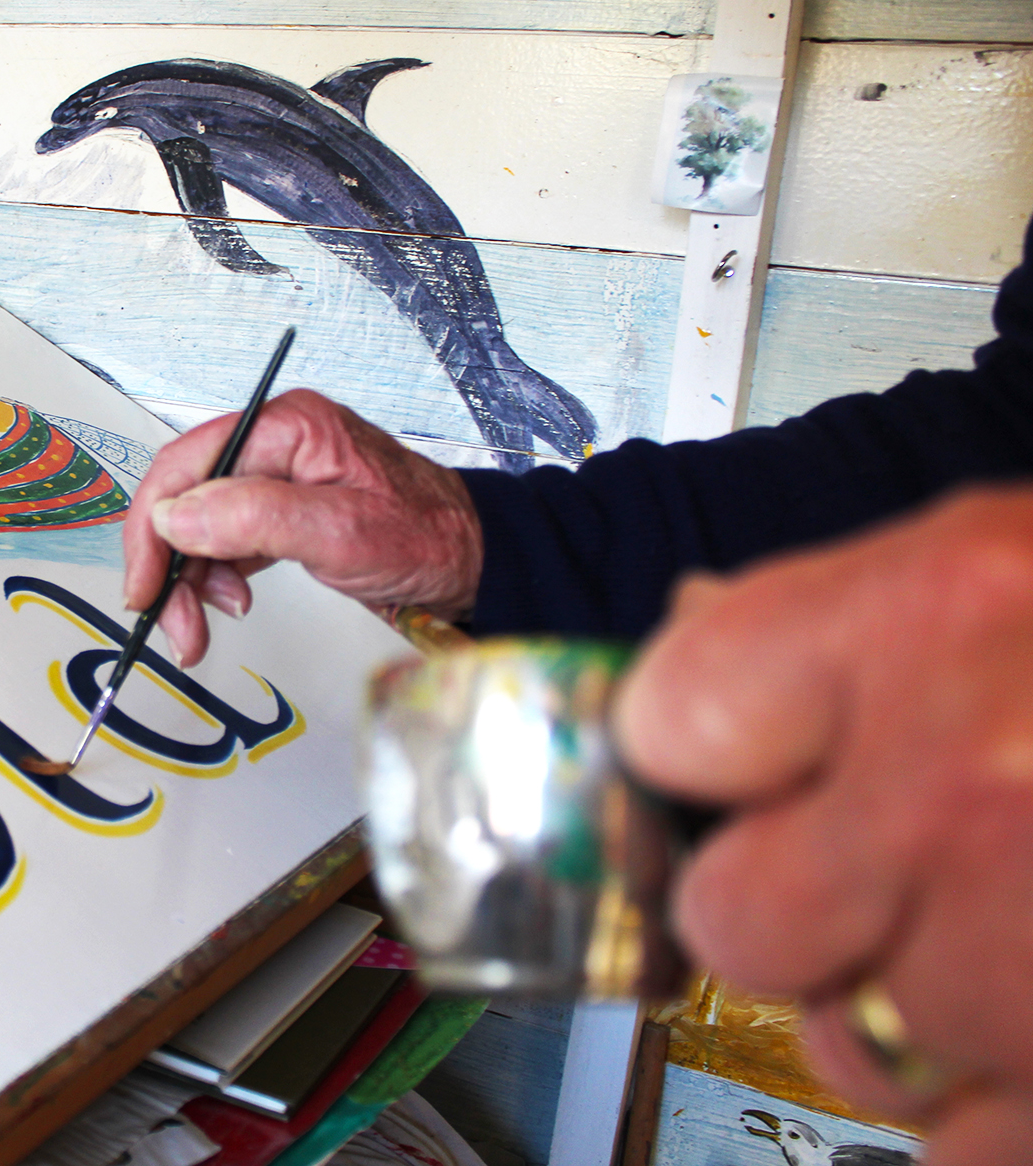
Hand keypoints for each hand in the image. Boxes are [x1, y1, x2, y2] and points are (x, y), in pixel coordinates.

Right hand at [122, 389, 481, 666]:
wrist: (474, 563)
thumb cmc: (426, 537)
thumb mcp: (341, 531)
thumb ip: (254, 518)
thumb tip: (176, 516)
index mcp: (286, 426)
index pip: (186, 464)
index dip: (152, 526)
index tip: (144, 584)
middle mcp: (275, 444)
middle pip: (185, 498)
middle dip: (168, 565)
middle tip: (170, 624)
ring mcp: (277, 478)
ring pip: (198, 526)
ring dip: (188, 581)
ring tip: (199, 631)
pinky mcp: (281, 511)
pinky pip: (224, 541)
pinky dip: (214, 578)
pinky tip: (229, 604)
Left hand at [614, 486, 1032, 1165]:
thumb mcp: (1003, 560)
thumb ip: (831, 620)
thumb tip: (685, 659)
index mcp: (926, 624)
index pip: (669, 721)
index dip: (698, 751)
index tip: (736, 764)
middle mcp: (968, 792)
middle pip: (736, 919)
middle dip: (788, 906)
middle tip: (882, 867)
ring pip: (851, 1049)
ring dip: (908, 1013)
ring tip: (1022, 927)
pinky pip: (964, 1150)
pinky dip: (997, 1106)